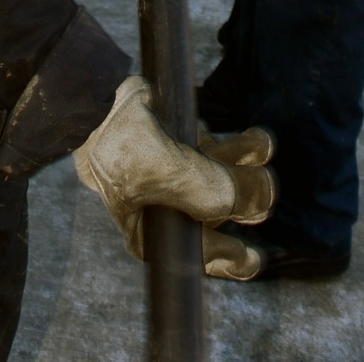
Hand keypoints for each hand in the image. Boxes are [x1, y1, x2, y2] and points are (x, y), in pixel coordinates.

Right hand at [73, 77, 275, 259]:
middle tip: (267, 185)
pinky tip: (247, 136)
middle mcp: (162, 210)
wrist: (95, 105)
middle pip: (215, 213)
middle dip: (246, 199)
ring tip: (262, 141)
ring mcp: (167, 176)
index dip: (232, 259)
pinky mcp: (170, 146)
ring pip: (216, 176)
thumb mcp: (180, 178)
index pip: (201, 256)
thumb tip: (266, 194)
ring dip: (244, 161)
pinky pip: (208, 151)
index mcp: (154, 236)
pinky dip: (230, 146)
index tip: (255, 258)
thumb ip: (225, 191)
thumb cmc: (128, 151)